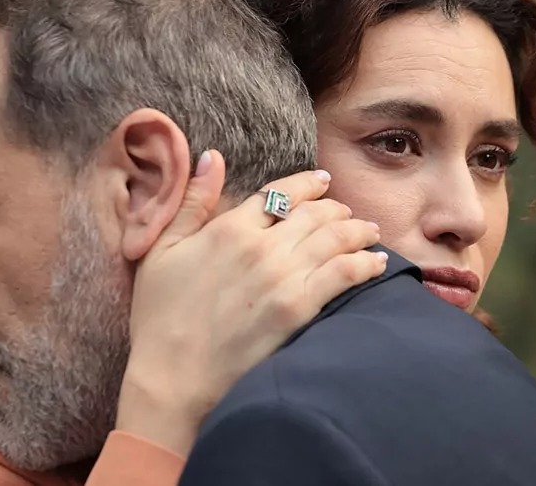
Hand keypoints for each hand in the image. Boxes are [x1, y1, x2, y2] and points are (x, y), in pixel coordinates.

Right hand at [116, 150, 386, 455]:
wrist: (172, 378)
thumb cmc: (159, 317)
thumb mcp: (160, 250)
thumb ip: (191, 201)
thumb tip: (212, 156)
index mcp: (229, 228)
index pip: (281, 193)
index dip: (307, 184)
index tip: (323, 181)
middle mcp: (261, 246)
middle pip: (316, 214)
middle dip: (337, 209)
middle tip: (349, 214)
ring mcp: (283, 277)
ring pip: (336, 238)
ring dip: (359, 231)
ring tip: (370, 232)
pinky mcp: (299, 309)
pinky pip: (345, 274)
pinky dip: (365, 263)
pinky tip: (376, 263)